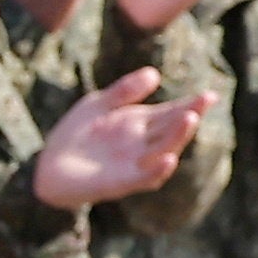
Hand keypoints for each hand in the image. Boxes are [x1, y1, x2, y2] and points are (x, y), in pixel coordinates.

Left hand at [29, 64, 208, 205]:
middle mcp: (143, 144)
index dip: (191, 104)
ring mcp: (134, 164)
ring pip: (163, 151)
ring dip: (177, 137)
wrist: (47, 166)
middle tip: (204, 101)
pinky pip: (143, 178)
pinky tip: (168, 160)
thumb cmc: (75, 134)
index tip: (210, 94)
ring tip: (189, 119)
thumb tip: (155, 74)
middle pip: (172, 129)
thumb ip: (123, 91)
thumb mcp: (97, 105)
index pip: (171, 112)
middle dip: (189, 115)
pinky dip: (157, 171)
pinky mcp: (120, 183)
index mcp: (140, 123)